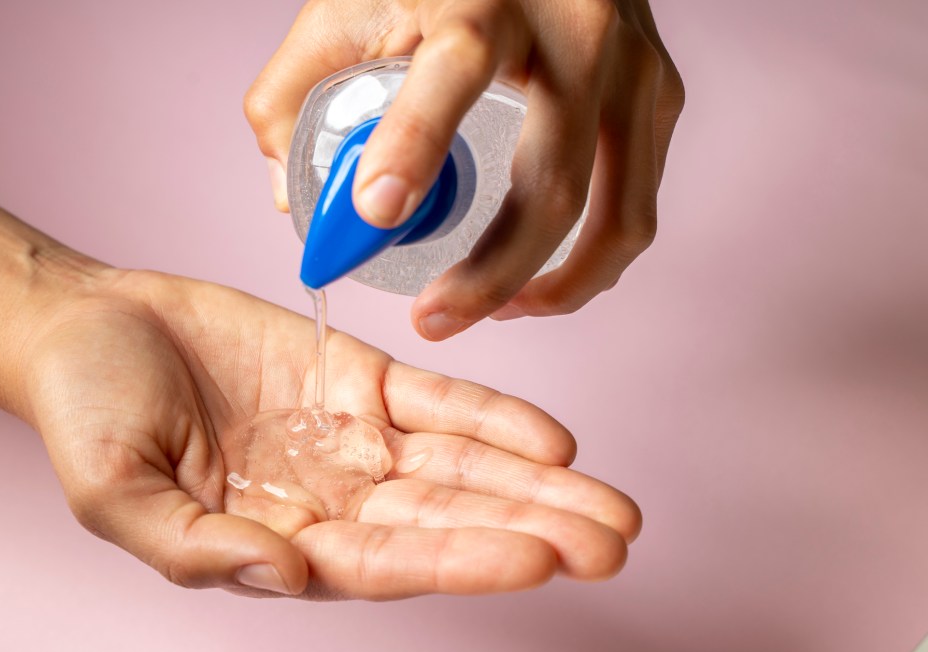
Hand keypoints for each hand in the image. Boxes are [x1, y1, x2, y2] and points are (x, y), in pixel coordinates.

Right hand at [23, 269, 640, 599]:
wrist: (87, 326)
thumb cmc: (88, 415)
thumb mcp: (118, 497)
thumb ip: (200, 549)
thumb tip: (290, 576)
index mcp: (282, 543)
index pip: (389, 562)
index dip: (463, 560)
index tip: (539, 558)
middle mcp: (332, 499)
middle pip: (447, 521)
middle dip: (532, 532)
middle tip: (614, 542)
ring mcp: (352, 439)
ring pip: (461, 466)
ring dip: (535, 484)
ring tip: (611, 506)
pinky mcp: (358, 378)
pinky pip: (438, 400)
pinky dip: (493, 416)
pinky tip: (551, 440)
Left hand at [246, 0, 683, 339]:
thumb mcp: (351, 5)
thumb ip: (293, 91)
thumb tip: (295, 198)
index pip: (457, 68)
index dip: (416, 144)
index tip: (374, 214)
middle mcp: (578, 32)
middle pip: (553, 186)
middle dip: (491, 276)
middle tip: (434, 318)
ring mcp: (633, 69)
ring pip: (617, 218)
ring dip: (556, 288)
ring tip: (496, 311)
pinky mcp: (660, 98)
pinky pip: (635, 207)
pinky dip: (590, 259)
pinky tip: (540, 271)